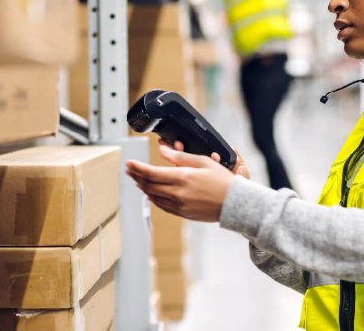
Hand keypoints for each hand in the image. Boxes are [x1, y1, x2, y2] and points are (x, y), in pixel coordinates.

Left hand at [125, 143, 246, 221]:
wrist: (235, 204)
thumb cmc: (222, 181)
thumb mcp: (203, 162)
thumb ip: (180, 157)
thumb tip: (162, 151)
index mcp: (183, 178)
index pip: (151, 173)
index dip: (137, 167)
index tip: (129, 163)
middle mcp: (178, 194)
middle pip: (148, 185)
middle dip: (136, 176)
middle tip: (129, 169)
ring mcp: (179, 206)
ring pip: (153, 196)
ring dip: (143, 187)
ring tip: (137, 179)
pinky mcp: (182, 214)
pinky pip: (162, 206)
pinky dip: (153, 197)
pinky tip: (151, 192)